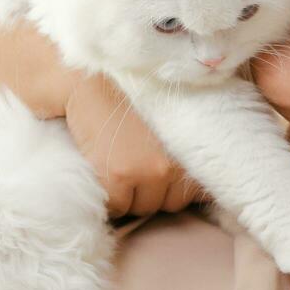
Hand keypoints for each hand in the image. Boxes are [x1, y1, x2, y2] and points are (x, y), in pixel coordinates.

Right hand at [63, 71, 206, 217]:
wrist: (90, 81)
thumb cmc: (125, 100)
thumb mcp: (167, 124)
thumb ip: (181, 154)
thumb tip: (199, 194)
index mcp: (191, 148)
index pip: (199, 193)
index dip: (176, 189)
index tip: (162, 180)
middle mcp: (176, 162)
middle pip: (169, 204)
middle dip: (152, 193)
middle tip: (132, 167)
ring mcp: (150, 171)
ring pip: (142, 208)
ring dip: (130, 198)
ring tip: (116, 167)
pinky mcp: (121, 176)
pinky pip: (117, 208)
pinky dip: (108, 198)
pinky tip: (100, 170)